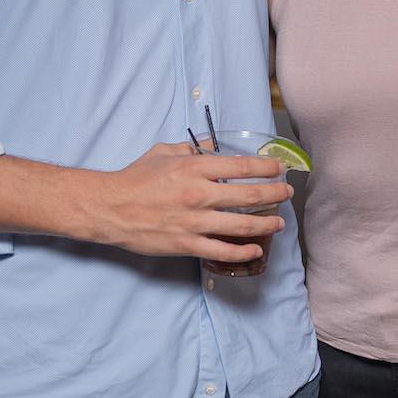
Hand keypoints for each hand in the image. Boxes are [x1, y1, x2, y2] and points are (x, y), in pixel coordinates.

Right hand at [83, 142, 289, 262]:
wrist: (111, 208)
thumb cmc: (136, 178)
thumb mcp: (164, 152)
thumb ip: (193, 150)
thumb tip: (215, 146)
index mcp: (194, 170)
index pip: (241, 167)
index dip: (266, 168)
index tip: (279, 168)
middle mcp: (199, 195)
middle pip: (249, 195)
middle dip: (274, 194)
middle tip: (287, 193)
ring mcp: (194, 222)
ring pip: (241, 225)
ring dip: (266, 224)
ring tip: (279, 222)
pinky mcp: (187, 244)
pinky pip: (222, 250)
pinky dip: (242, 251)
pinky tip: (256, 248)